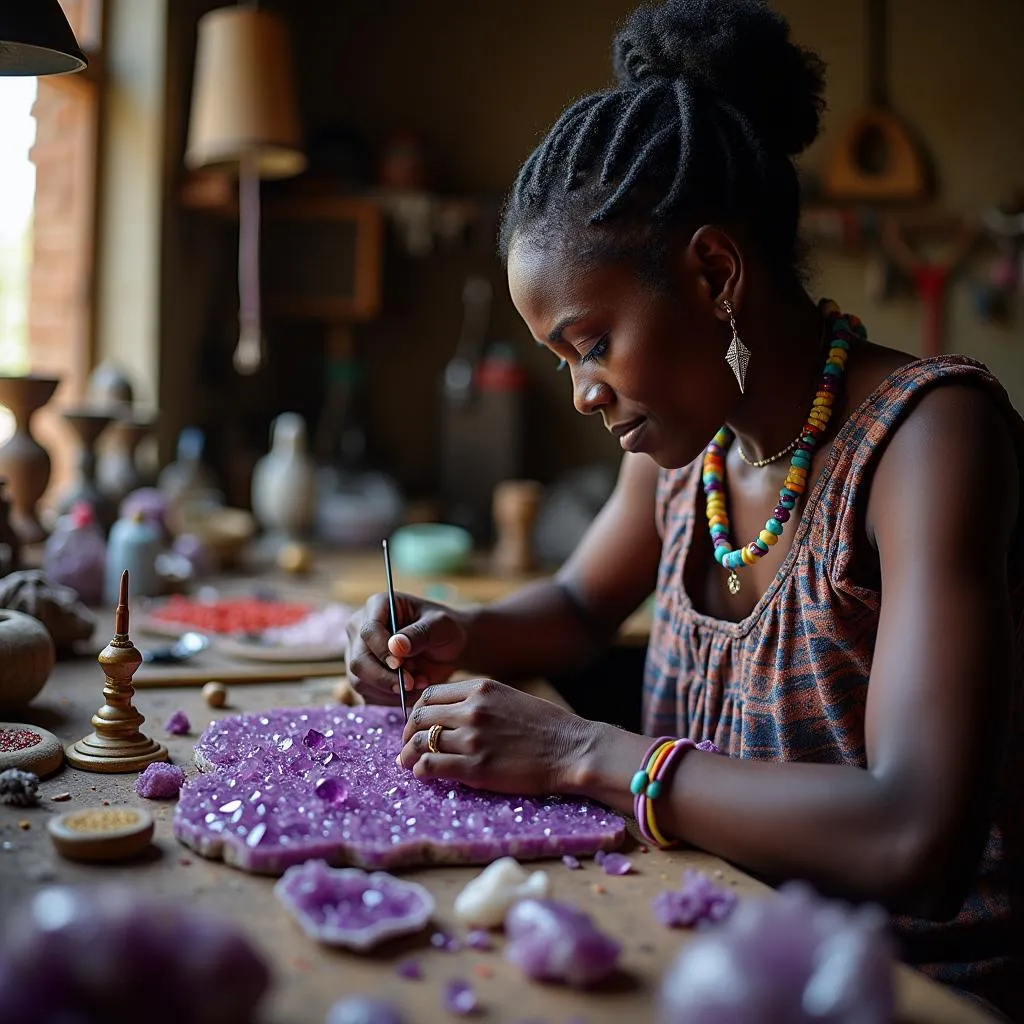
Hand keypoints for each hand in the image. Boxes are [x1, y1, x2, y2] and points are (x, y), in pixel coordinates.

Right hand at [345, 592, 467, 705]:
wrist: (448, 649)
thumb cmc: (444, 629)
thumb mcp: (440, 626)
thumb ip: (419, 634)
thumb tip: (395, 646)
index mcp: (378, 606)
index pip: (368, 631)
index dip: (382, 651)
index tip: (400, 664)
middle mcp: (360, 628)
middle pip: (358, 660)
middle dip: (384, 677)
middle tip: (411, 683)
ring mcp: (358, 654)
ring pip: (359, 680)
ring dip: (390, 689)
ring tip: (419, 682)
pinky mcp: (364, 677)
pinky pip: (369, 695)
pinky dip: (391, 699)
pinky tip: (412, 690)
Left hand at [398, 678, 587, 794]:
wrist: (572, 750)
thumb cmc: (545, 726)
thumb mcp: (509, 698)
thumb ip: (478, 701)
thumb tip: (449, 714)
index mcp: (480, 689)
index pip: (429, 695)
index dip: (417, 711)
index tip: (417, 724)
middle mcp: (472, 710)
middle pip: (420, 717)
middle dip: (408, 733)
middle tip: (407, 746)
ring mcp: (473, 739)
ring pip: (421, 742)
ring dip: (409, 754)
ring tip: (408, 762)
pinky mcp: (476, 768)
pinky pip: (431, 766)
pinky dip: (421, 770)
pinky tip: (423, 774)